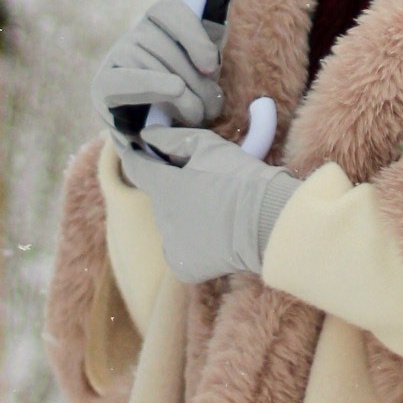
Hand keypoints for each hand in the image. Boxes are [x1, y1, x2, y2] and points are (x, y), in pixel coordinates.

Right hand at [91, 0, 225, 133]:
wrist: (150, 136)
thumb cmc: (182, 97)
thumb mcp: (201, 67)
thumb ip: (210, 32)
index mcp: (156, 24)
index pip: (169, 11)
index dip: (193, 35)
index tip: (211, 67)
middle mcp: (132, 36)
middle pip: (167, 47)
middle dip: (197, 81)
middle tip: (212, 107)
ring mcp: (115, 59)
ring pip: (155, 66)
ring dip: (184, 96)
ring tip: (197, 116)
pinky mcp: (102, 86)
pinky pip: (127, 80)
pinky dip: (154, 85)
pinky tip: (175, 91)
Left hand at [115, 128, 299, 283]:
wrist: (266, 221)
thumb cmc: (239, 178)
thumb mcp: (208, 146)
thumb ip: (172, 138)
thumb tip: (147, 134)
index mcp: (162, 186)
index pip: (136, 168)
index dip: (135, 157)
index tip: (139, 151)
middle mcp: (160, 216)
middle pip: (159, 199)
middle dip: (172, 189)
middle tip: (199, 184)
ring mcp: (171, 245)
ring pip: (171, 225)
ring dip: (183, 216)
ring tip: (213, 211)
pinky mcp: (184, 267)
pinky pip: (181, 252)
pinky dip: (192, 244)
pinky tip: (214, 237)